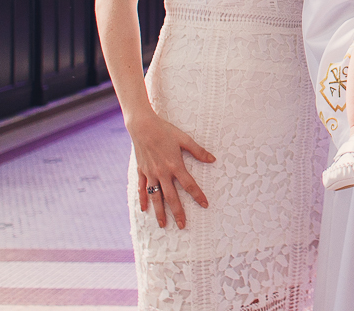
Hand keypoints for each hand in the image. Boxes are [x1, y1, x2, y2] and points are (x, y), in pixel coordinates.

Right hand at [128, 112, 213, 229]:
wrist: (143, 126)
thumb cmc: (165, 131)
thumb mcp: (184, 139)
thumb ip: (198, 151)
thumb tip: (212, 159)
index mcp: (175, 165)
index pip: (189, 185)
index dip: (198, 195)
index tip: (205, 205)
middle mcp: (162, 173)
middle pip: (171, 197)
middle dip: (178, 212)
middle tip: (183, 225)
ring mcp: (150, 174)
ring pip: (156, 197)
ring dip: (159, 212)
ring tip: (163, 225)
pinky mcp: (141, 172)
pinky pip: (142, 189)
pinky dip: (143, 200)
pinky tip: (144, 210)